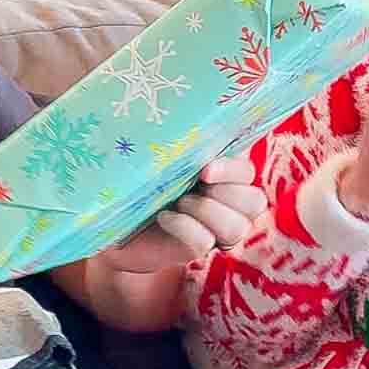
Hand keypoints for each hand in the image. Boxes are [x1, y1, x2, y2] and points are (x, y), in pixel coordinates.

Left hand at [102, 157, 268, 273]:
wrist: (114, 213)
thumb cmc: (139, 175)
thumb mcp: (160, 154)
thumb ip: (180, 144)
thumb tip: (184, 118)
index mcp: (224, 173)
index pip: (247, 172)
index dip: (233, 170)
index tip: (205, 169)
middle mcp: (227, 203)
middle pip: (254, 202)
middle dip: (226, 193)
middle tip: (196, 184)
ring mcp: (214, 230)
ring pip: (237, 227)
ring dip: (207, 211)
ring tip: (179, 201)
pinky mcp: (195, 250)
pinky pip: (204, 241)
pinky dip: (184, 227)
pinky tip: (164, 217)